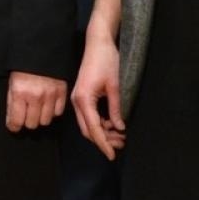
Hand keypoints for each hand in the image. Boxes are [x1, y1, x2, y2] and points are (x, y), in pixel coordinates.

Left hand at [6, 71, 66, 131]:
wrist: (40, 51)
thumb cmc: (23, 67)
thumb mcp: (11, 83)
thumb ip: (11, 103)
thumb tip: (12, 121)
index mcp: (19, 93)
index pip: (16, 120)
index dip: (14, 126)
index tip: (14, 126)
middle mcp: (35, 96)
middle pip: (32, 124)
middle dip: (27, 121)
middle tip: (25, 115)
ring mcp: (50, 95)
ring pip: (46, 121)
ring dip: (40, 118)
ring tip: (37, 110)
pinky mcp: (62, 93)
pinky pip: (58, 112)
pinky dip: (52, 111)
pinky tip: (47, 105)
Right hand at [71, 14, 125, 159]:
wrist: (97, 43)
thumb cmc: (107, 61)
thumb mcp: (115, 87)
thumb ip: (115, 109)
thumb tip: (119, 128)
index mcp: (83, 100)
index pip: (94, 129)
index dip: (103, 144)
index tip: (112, 155)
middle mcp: (77, 102)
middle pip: (88, 130)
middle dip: (103, 140)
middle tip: (121, 144)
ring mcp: (77, 99)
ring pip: (88, 124)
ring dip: (102, 132)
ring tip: (120, 136)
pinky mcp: (81, 96)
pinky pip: (88, 116)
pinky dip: (100, 123)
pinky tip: (112, 124)